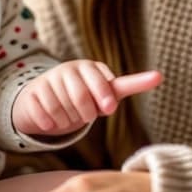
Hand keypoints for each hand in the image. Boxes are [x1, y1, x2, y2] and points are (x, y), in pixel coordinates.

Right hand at [12, 61, 161, 136]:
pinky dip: (50, 124)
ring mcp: (48, 80)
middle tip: (85, 116)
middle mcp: (67, 70)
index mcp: (88, 67)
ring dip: (66, 120)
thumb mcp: (107, 91)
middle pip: (80, 99)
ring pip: (62, 109)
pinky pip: (44, 115)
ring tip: (66, 115)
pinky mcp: (32, 93)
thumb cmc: (84, 96)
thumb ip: (130, 85)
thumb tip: (160, 76)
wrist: (45, 100)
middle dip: (85, 114)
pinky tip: (50, 121)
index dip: (104, 96)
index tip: (108, 108)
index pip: (99, 81)